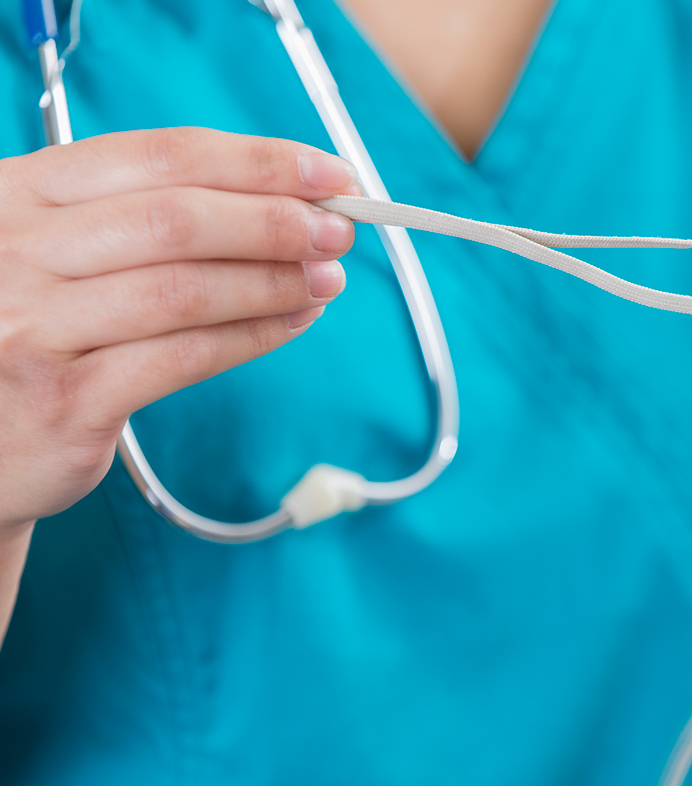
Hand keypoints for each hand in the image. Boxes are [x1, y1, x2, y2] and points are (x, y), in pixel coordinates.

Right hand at [0, 128, 358, 530]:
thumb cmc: (22, 334)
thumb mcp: (48, 251)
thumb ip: (136, 218)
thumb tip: (278, 200)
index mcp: (16, 195)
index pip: (158, 157)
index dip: (257, 162)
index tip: (327, 174)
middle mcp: (15, 253)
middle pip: (178, 219)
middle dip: (276, 221)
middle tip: (338, 230)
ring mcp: (33, 329)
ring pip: (186, 289)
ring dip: (275, 280)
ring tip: (326, 278)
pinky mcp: (66, 402)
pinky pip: (185, 357)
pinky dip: (253, 336)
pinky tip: (292, 322)